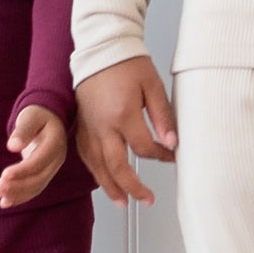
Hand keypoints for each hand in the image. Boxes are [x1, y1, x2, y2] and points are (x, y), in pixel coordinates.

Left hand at [0, 104, 70, 209]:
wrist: (49, 117)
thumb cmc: (37, 115)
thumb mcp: (30, 116)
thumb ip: (23, 130)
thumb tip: (12, 146)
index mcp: (55, 142)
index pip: (39, 161)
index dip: (22, 171)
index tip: (3, 176)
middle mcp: (57, 158)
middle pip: (39, 178)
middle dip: (18, 186)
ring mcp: (53, 167)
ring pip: (37, 186)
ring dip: (17, 194)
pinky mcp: (45, 173)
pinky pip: (35, 188)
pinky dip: (20, 197)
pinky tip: (5, 202)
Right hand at [74, 54, 175, 206]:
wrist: (101, 50)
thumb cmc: (128, 64)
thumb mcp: (152, 85)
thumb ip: (163, 116)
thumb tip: (173, 142)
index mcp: (123, 115)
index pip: (144, 148)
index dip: (160, 156)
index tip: (172, 156)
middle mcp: (103, 126)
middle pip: (117, 167)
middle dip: (133, 187)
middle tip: (147, 199)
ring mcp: (89, 128)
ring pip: (98, 167)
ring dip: (111, 187)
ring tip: (124, 202)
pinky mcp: (80, 126)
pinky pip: (86, 156)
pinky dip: (95, 171)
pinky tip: (104, 179)